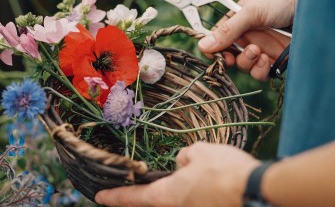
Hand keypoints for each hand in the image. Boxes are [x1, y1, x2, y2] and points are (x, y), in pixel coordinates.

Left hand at [95, 142, 259, 206]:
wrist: (256, 191)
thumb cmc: (223, 170)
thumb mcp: (198, 152)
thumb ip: (184, 158)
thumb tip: (182, 163)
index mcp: (167, 195)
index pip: (132, 197)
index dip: (114, 196)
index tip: (99, 197)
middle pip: (150, 204)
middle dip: (135, 198)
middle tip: (124, 191)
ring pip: (172, 202)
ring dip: (164, 194)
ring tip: (163, 181)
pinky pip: (190, 202)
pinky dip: (185, 194)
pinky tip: (196, 182)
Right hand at [198, 0, 299, 79]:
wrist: (314, 4)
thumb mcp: (251, 12)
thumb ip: (227, 30)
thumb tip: (202, 45)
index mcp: (236, 22)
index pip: (216, 40)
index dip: (213, 49)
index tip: (216, 54)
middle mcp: (246, 36)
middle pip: (228, 56)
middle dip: (230, 59)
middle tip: (232, 58)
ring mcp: (260, 48)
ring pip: (243, 66)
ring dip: (247, 62)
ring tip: (258, 51)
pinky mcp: (274, 60)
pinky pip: (260, 73)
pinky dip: (261, 69)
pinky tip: (268, 59)